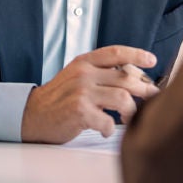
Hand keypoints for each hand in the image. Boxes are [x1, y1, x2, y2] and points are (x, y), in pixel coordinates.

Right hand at [22, 45, 160, 142]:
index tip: (152, 60)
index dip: (137, 55)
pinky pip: (109, 121)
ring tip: (128, 118)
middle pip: (127, 78)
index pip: (115, 53)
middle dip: (145, 89)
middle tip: (151, 98)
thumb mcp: (75, 76)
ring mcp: (81, 92)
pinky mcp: (79, 111)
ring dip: (131, 112)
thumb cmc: (58, 99)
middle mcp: (83, 74)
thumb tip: (134, 77)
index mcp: (83, 63)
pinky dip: (111, 129)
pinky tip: (105, 130)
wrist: (31, 115)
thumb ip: (99, 73)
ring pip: (124, 99)